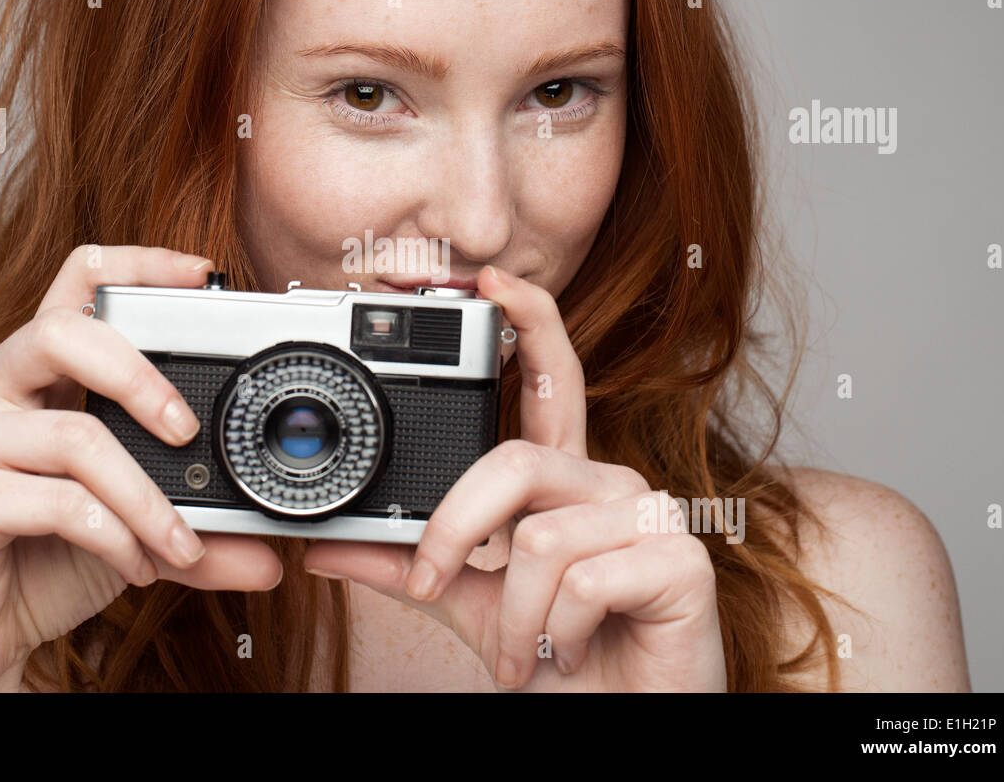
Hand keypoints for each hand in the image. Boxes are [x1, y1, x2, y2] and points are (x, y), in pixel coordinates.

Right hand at [0, 245, 282, 690]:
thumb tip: (269, 554)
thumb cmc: (48, 554)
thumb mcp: (135, 526)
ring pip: (78, 436)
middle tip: (187, 431)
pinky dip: (116, 538)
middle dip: (141, 378)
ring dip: (147, 499)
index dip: (139, 262)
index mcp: (37, 369)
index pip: (78, 281)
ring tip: (181, 546)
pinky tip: (136, 567)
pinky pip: (59, 502)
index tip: (205, 273)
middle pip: (66, 331)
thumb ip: (196, 525)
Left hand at [304, 265, 726, 690]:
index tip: (489, 279)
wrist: (621, 724)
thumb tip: (324, 546)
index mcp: (562, 480)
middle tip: (436, 586)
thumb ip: (411, 568)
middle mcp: (607, 481)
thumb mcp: (471, 606)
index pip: (550, 380)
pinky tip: (570, 651)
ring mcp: (648, 515)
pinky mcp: (679, 559)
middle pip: (516, 460)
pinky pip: (581, 581)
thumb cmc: (558, 655)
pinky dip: (554, 633)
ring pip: (539, 537)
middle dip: (458, 530)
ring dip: (514, 617)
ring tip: (528, 651)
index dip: (530, 322)